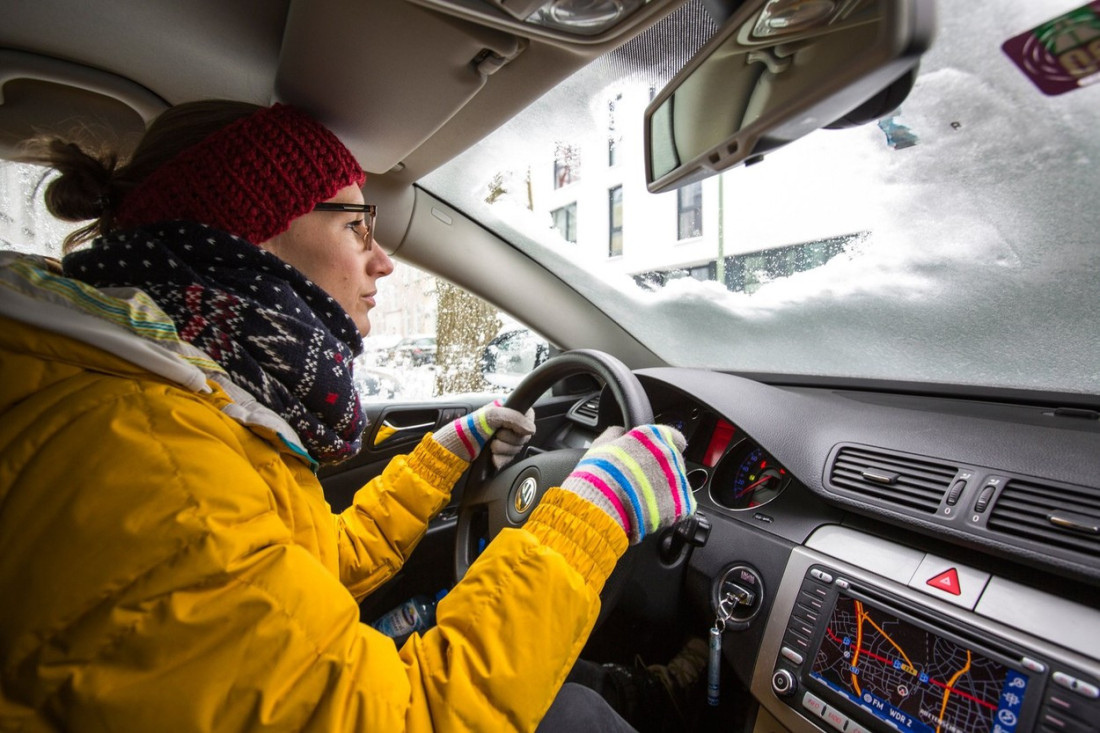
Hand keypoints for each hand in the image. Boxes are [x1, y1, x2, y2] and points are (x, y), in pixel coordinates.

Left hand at [432, 400, 535, 467]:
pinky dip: (502, 460)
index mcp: (505, 410)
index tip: (512, 429)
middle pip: (524, 435)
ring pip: (518, 448)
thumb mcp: (491, 416)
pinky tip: (493, 458)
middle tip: (496, 438)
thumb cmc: (468, 429)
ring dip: (504, 451)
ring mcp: (503, 439)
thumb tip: (531, 429)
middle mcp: (506, 424)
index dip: (523, 424)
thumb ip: (514, 418)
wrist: (455, 450)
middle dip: (509, 440)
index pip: (528, 415)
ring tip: (491, 448)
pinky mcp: (499, 453)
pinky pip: (510, 459)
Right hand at [561, 424, 694, 544]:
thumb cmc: (599, 475)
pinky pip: (682, 505)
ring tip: (643, 499)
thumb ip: (616, 433)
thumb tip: (621, 432)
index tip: (656, 455)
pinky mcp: (682, 503)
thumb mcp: (601, 444)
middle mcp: (670, 454)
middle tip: (642, 481)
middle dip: (662, 470)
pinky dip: (670, 508)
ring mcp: (678, 479)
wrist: (602, 505)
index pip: (674, 436)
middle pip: (675, 461)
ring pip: (678, 483)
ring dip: (665, 489)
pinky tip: (652, 510)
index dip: (664, 447)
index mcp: (654, 436)